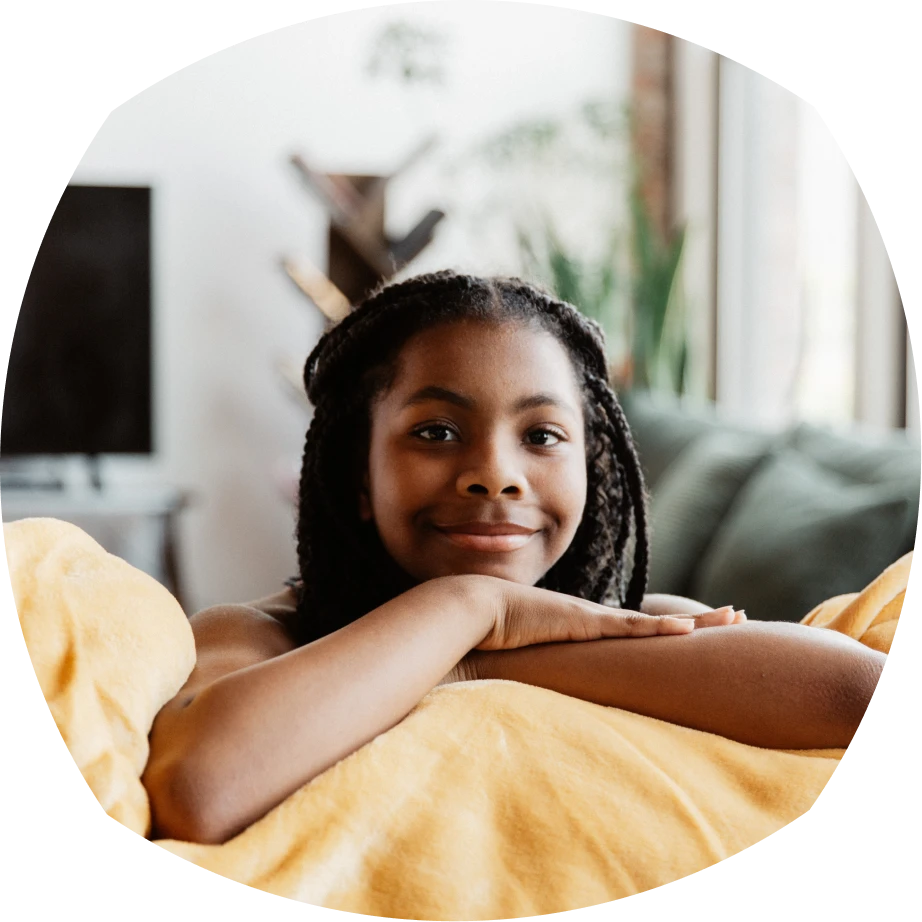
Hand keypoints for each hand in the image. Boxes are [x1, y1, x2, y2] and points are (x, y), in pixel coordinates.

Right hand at [472, 577, 740, 651]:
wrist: (473, 609)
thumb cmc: (490, 634)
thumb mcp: (519, 655)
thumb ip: (531, 668)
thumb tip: (525, 690)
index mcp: (584, 628)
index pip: (636, 630)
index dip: (668, 630)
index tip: (695, 630)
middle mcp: (595, 619)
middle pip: (657, 622)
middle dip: (700, 621)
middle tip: (737, 615)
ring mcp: (591, 619)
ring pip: (654, 623)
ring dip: (696, 622)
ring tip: (733, 617)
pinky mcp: (582, 623)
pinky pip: (629, 629)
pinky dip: (660, 630)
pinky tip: (690, 631)